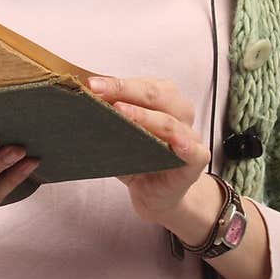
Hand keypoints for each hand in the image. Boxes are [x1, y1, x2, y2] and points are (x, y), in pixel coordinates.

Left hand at [87, 75, 210, 225]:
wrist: (156, 196)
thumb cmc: (138, 160)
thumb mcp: (120, 135)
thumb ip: (110, 117)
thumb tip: (83, 99)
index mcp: (163, 99)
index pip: (141, 84)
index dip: (116, 82)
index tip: (90, 84)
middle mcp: (180, 112)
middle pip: (156, 94)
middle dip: (124, 89)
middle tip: (96, 90)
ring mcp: (191, 135)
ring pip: (169, 121)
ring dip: (143, 115)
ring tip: (119, 111)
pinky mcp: (197, 160)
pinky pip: (191, 150)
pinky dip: (182, 144)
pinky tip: (172, 143)